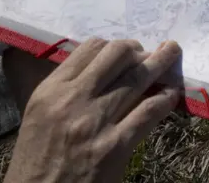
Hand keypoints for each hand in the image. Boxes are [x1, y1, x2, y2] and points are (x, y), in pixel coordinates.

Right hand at [3, 38, 181, 182]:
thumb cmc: (35, 163)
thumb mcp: (40, 118)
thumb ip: (66, 92)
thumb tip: (101, 71)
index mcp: (50, 92)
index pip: (89, 49)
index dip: (114, 45)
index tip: (127, 51)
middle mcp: (72, 100)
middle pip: (117, 55)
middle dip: (139, 50)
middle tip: (149, 54)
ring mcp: (96, 122)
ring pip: (138, 77)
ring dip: (161, 62)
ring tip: (173, 52)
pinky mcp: (115, 146)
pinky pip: (149, 112)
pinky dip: (165, 98)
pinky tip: (171, 94)